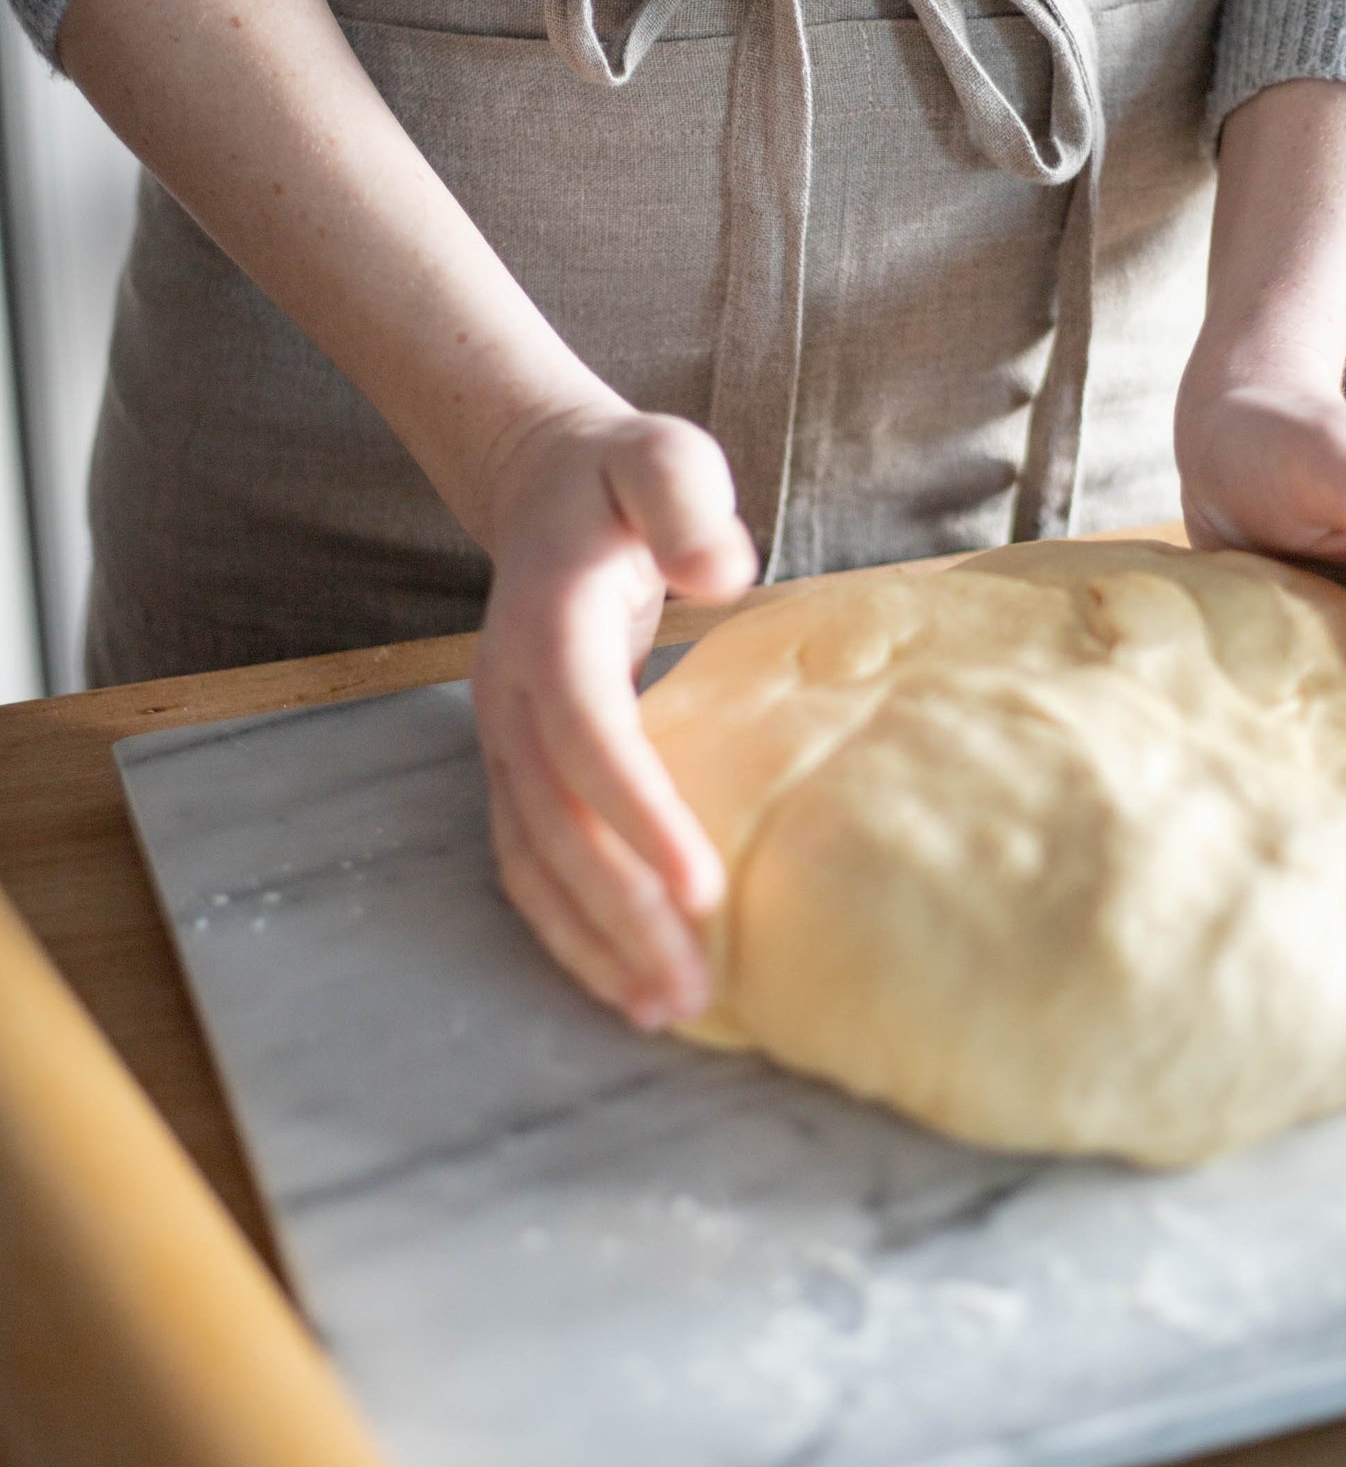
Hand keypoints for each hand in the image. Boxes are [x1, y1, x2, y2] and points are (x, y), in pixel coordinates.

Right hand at [472, 400, 756, 1028]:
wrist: (542, 487)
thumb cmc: (621, 481)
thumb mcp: (659, 456)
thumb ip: (683, 497)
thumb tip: (720, 570)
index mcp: (550, 627)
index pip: (590, 736)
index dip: (638, 814)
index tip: (703, 888)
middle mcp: (512, 696)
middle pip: (557, 824)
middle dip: (619, 914)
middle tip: (691, 990)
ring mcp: (504, 740)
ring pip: (534, 861)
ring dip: (592, 942)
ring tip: (665, 1009)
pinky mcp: (517, 768)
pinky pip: (532, 864)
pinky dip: (571, 929)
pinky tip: (625, 978)